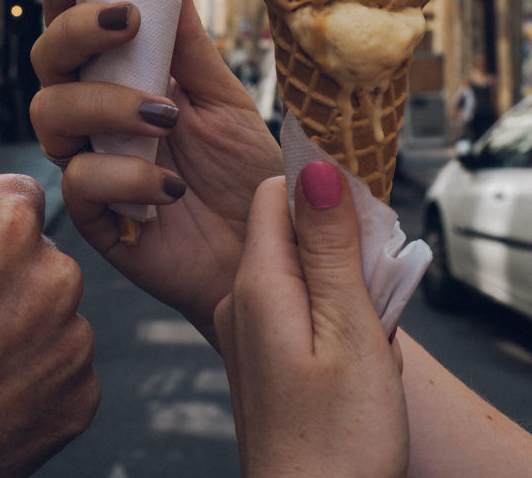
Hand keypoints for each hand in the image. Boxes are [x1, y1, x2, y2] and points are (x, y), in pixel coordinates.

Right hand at [30, 0, 279, 342]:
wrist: (271, 253)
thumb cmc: (246, 172)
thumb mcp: (223, 97)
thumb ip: (186, 40)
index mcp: (122, 79)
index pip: (77, 28)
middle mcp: (96, 117)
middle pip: (47, 61)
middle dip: (76, 32)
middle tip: (126, 22)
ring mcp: (91, 164)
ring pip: (50, 113)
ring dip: (105, 103)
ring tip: (165, 117)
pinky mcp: (96, 218)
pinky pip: (79, 181)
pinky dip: (125, 174)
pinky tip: (171, 188)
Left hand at [214, 165, 407, 477]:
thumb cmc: (339, 441)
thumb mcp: (350, 330)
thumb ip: (330, 246)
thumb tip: (313, 166)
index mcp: (257, 285)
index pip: (274, 193)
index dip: (320, 196)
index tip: (359, 232)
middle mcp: (238, 301)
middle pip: (290, 234)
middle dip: (341, 256)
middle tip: (369, 308)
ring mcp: (245, 332)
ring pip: (300, 275)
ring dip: (342, 297)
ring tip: (363, 350)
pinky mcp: (258, 359)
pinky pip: (296, 312)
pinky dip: (331, 324)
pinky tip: (351, 367)